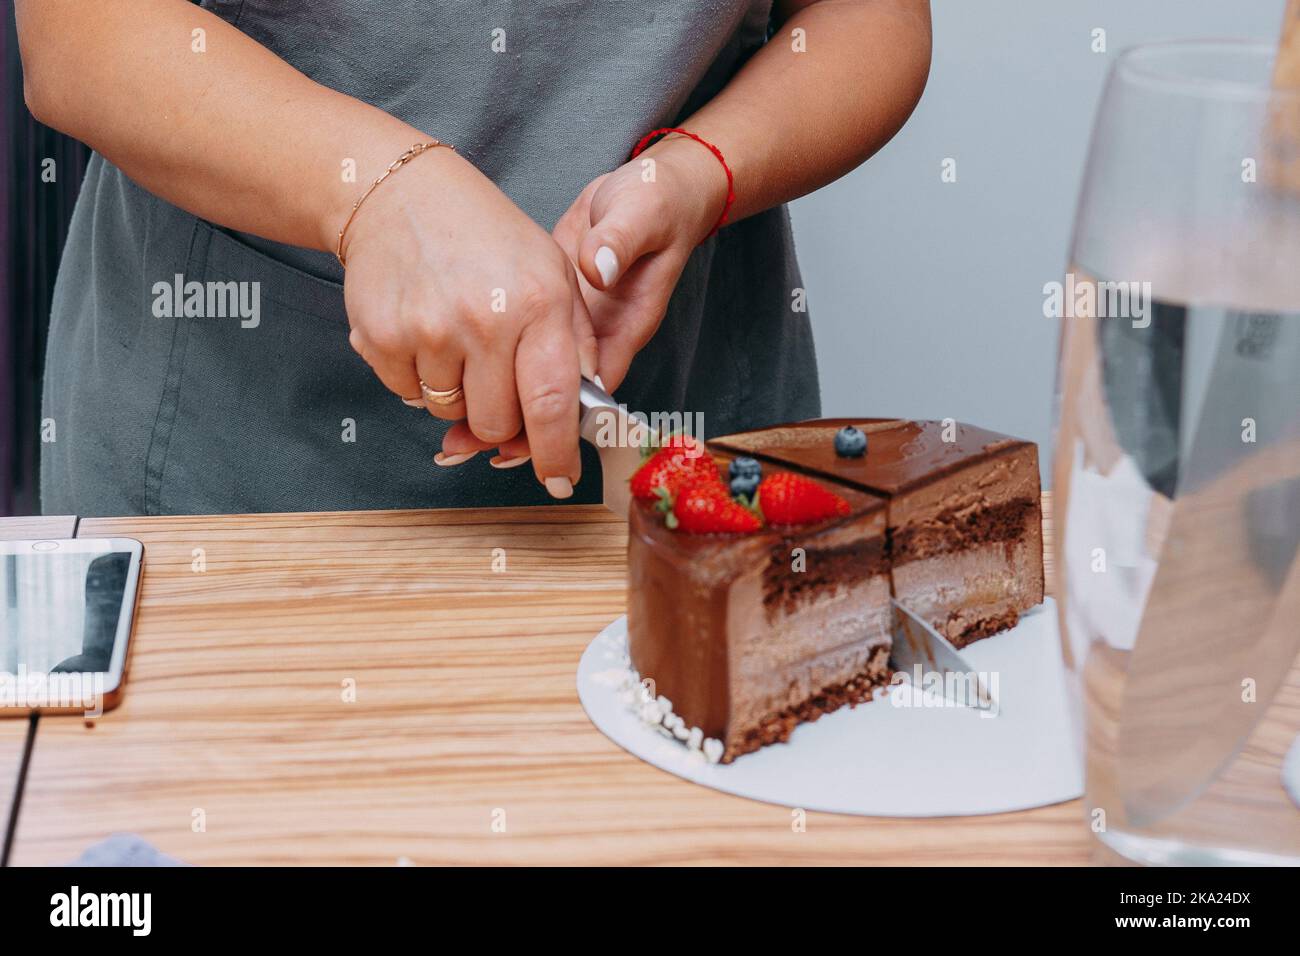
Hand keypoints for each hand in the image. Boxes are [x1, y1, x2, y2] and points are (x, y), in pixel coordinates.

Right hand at [340, 145, 597, 496]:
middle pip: (498, 424)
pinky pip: (409, 396)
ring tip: (457, 338)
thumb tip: (586, 409)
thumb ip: (575, 342)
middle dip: (501, 418)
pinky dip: (418, 377)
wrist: (399, 195)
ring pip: (451, 415)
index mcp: (539, 304)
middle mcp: (486, 321)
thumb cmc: (486, 237)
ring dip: (457, 394)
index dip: (556, 453)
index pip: (553, 403)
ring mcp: (430, 331)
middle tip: (494, 377)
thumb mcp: (553, 272)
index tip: (560, 480)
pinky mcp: (383, 338)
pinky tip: (423, 330)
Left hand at [436, 137, 727, 466]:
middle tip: (459, 447)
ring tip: (449, 435)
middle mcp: (592, 339)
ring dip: (489, 410)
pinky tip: (448, 383)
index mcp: (621, 326)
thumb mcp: (640, 214)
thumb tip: (598, 269)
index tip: (512, 450)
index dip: (552, 428)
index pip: (585, 391)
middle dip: (507, 431)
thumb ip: (619, 242)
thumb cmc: (651, 203)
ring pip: (526, 387)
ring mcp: (565, 330)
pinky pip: (514, 358)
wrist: (647, 190)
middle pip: (549, 403)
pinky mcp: (544, 315)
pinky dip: (482, 374)